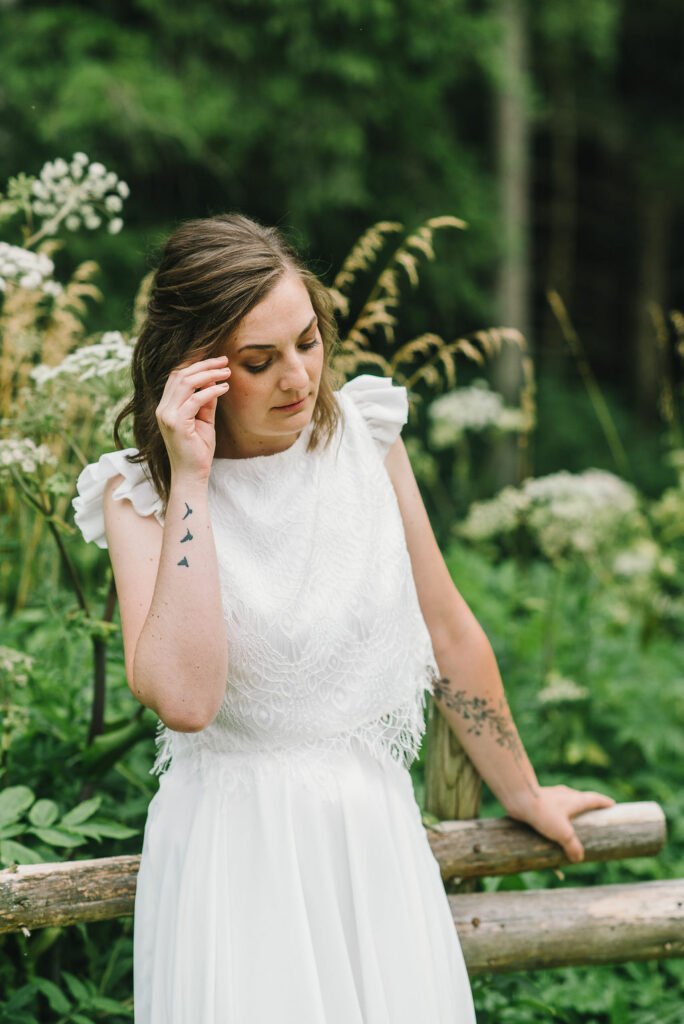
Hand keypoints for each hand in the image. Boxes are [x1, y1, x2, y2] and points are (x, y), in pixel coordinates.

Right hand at [155, 355, 230, 480]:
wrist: (191, 474)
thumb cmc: (198, 450)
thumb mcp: (204, 421)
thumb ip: (206, 402)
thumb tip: (214, 382)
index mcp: (166, 407)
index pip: (176, 377)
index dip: (195, 365)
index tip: (216, 361)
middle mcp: (163, 408)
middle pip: (180, 375)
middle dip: (204, 365)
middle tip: (224, 361)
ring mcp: (167, 415)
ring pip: (186, 383)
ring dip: (208, 374)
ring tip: (227, 372)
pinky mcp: (176, 423)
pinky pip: (195, 399)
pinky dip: (211, 391)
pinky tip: (224, 388)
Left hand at [507, 784, 615, 862]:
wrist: (519, 799)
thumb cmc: (544, 813)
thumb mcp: (563, 834)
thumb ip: (573, 847)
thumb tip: (578, 858)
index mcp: (575, 800)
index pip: (594, 799)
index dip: (603, 802)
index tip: (612, 804)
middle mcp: (564, 795)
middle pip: (579, 798)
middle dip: (585, 806)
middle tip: (590, 814)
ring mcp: (550, 796)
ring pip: (563, 802)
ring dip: (567, 811)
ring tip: (569, 823)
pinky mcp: (537, 801)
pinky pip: (549, 808)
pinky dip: (553, 816)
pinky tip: (548, 825)